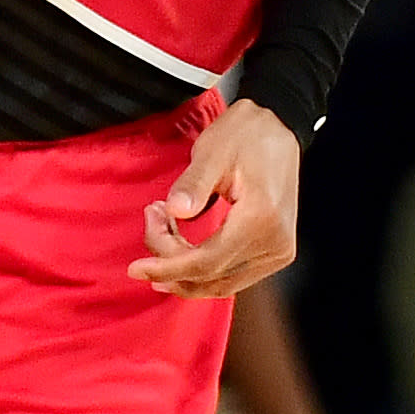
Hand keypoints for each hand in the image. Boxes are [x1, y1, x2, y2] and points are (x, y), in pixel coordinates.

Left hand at [130, 99, 299, 298]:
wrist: (278, 131)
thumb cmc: (246, 134)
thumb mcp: (213, 150)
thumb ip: (194, 183)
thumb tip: (176, 211)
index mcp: (262, 218)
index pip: (207, 262)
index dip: (168, 267)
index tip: (136, 267)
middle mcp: (276, 243)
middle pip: (211, 276)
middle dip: (170, 262)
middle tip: (150, 222)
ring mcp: (278, 251)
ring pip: (221, 283)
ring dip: (183, 267)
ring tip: (160, 227)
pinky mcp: (274, 252)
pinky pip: (232, 275)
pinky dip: (201, 267)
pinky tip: (178, 244)